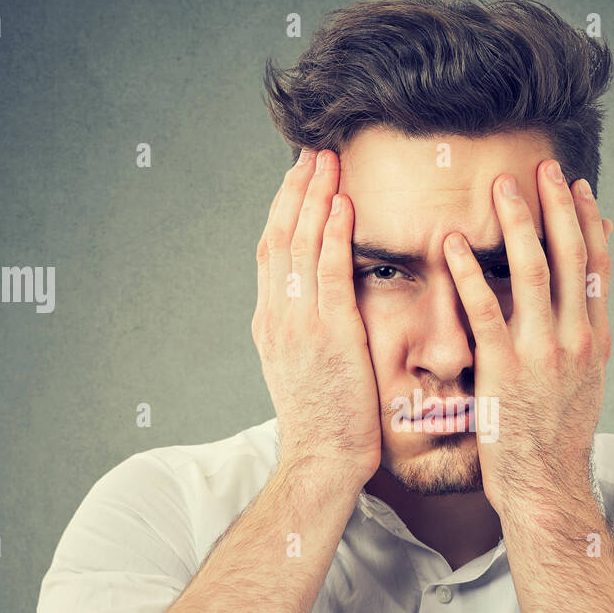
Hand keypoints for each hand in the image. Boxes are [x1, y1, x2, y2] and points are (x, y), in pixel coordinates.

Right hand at [253, 149, 381, 489]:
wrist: (321, 460)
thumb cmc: (326, 422)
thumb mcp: (307, 369)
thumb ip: (310, 330)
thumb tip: (325, 304)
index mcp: (270, 323)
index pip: (271, 251)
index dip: (284, 209)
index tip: (300, 178)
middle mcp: (276, 316)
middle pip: (279, 235)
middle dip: (296, 189)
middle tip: (312, 151)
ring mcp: (298, 323)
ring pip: (299, 244)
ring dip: (314, 196)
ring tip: (328, 160)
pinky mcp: (327, 334)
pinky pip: (327, 271)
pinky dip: (332, 232)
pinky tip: (343, 202)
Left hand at [443, 160, 611, 518]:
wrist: (546, 485)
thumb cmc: (556, 436)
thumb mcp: (584, 382)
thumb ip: (581, 335)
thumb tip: (580, 300)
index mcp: (596, 339)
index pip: (598, 265)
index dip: (587, 221)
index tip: (577, 187)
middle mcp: (576, 339)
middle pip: (571, 256)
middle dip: (557, 206)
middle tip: (541, 167)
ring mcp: (543, 353)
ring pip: (535, 272)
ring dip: (518, 224)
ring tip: (501, 188)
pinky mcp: (505, 370)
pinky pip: (485, 310)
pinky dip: (468, 273)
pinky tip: (452, 245)